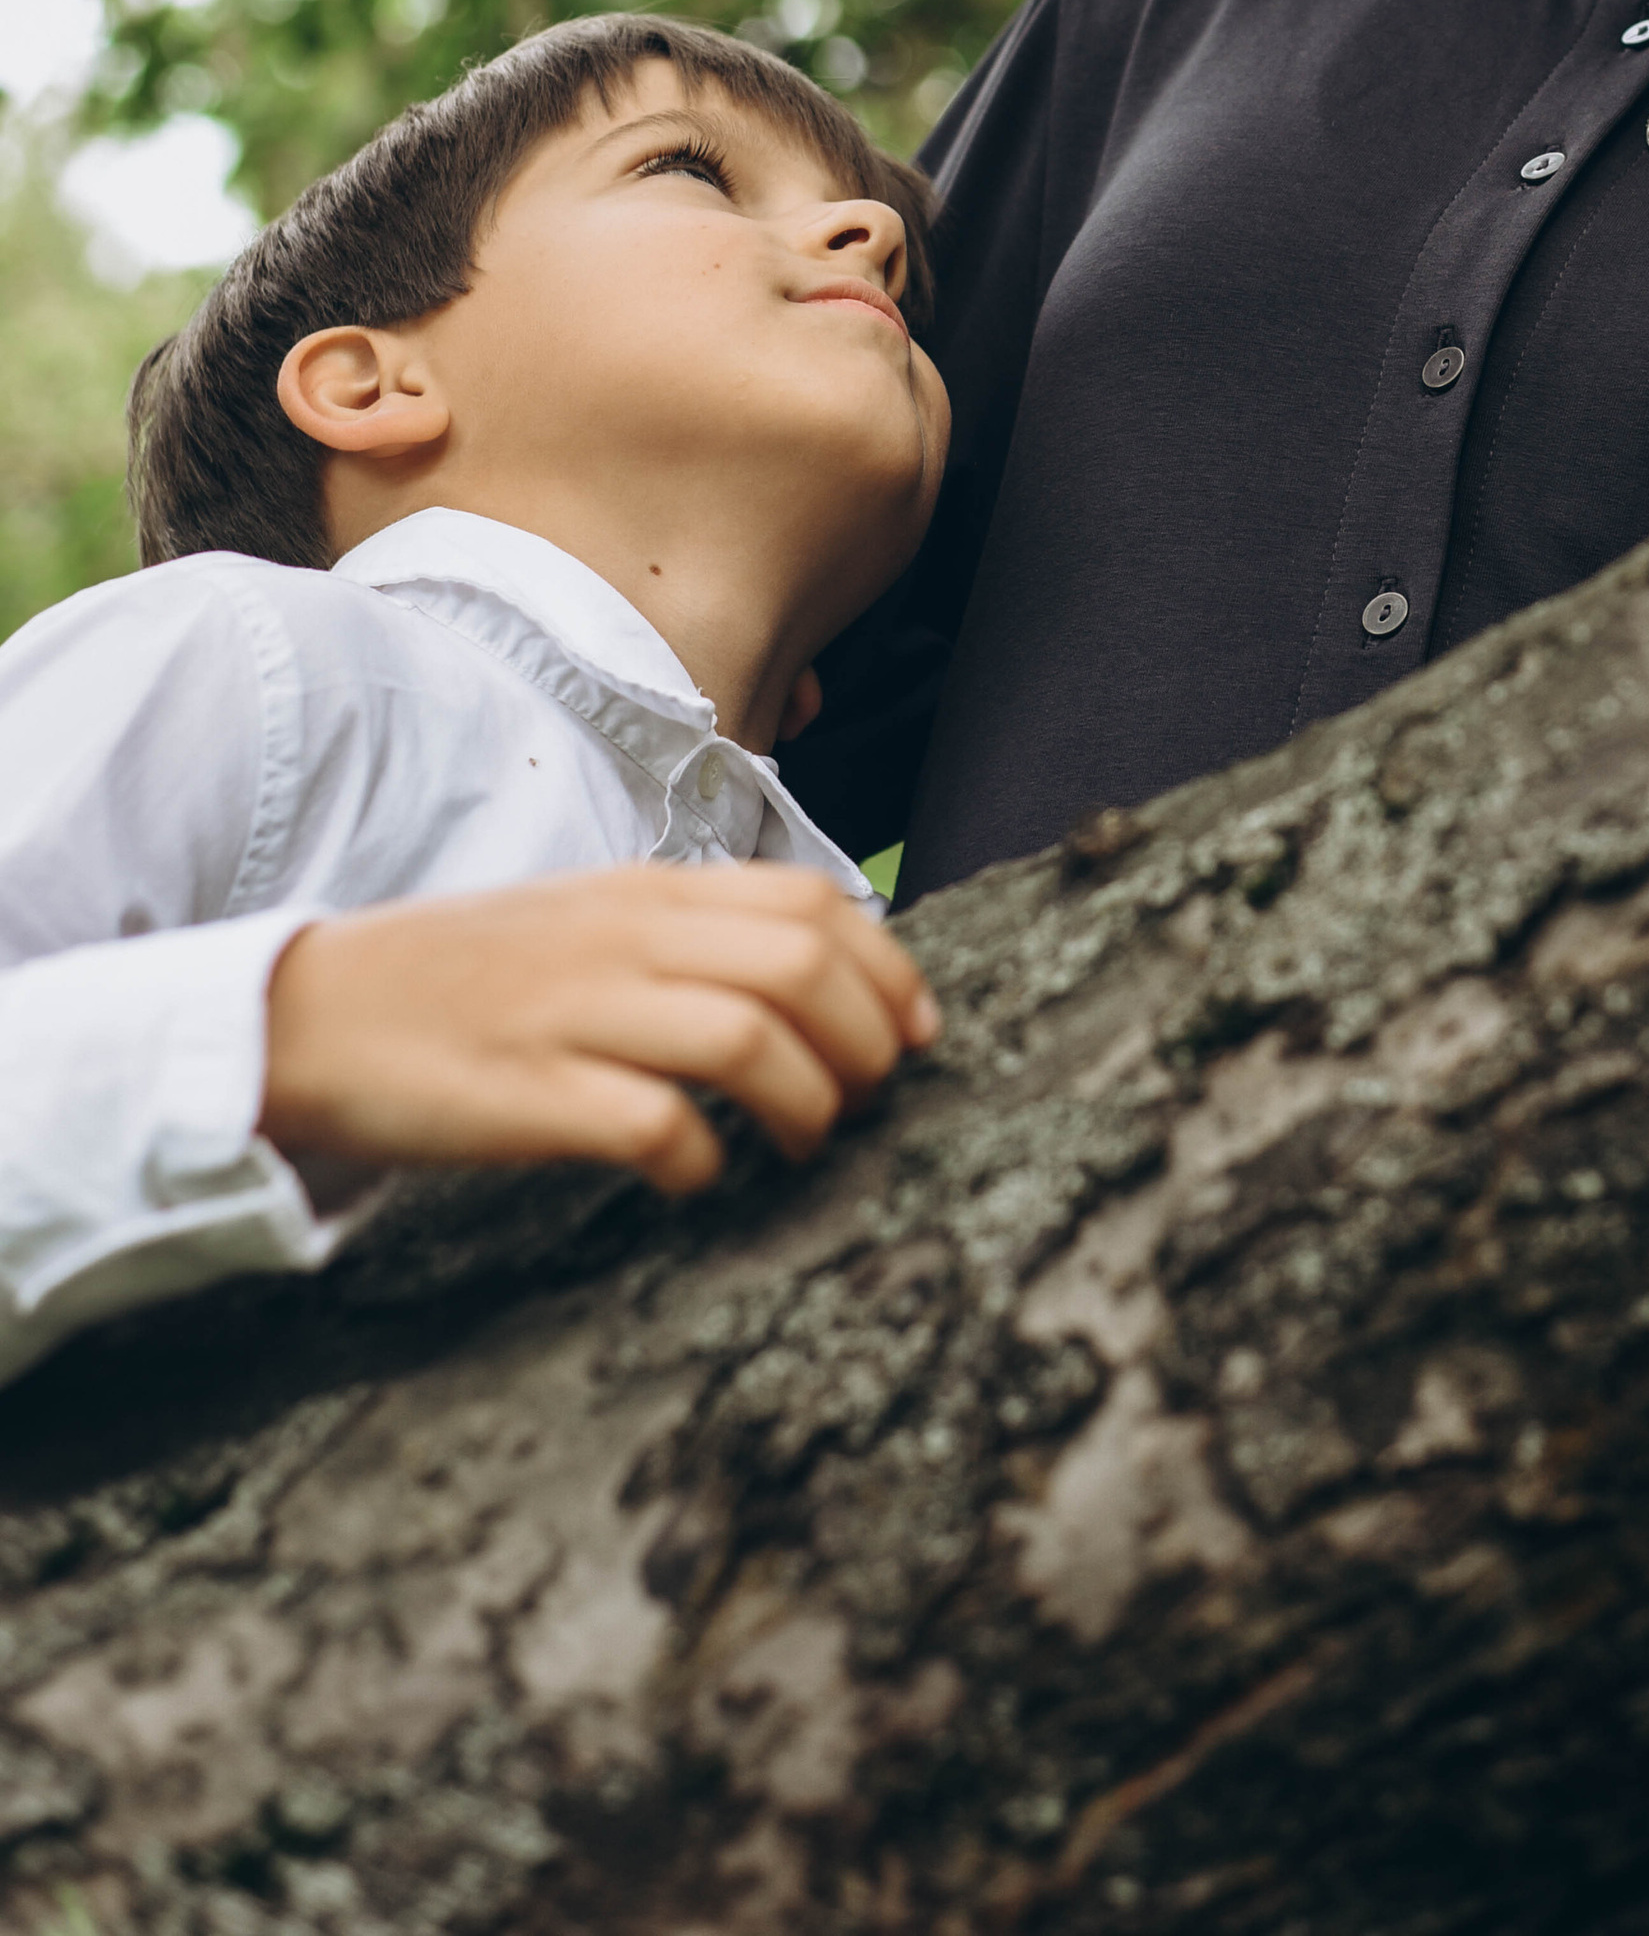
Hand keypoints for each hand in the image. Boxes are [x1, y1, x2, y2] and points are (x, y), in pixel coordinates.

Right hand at [260, 862, 940, 1194]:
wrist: (309, 1011)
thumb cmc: (463, 979)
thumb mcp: (585, 921)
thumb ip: (684, 933)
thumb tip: (807, 975)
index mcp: (644, 892)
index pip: (811, 901)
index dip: (888, 969)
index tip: (917, 1034)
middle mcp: (621, 938)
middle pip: (802, 965)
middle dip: (867, 1040)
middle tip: (871, 1100)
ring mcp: (574, 1012)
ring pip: (749, 1037)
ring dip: (808, 1102)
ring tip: (808, 1144)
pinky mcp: (527, 1093)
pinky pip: (654, 1124)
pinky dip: (702, 1160)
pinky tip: (698, 1179)